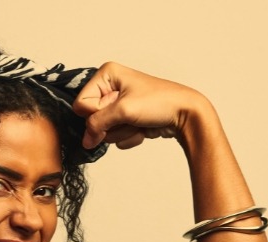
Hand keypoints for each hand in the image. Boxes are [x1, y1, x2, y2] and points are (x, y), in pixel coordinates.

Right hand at [73, 62, 205, 149]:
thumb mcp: (123, 110)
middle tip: (130, 118)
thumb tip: (85, 140)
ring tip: (139, 122)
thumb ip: (97, 125)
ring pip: (105, 131)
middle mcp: (111, 87)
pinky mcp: (128, 119)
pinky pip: (117, 137)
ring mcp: (119, 105)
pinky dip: (130, 136)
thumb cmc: (160, 102)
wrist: (185, 114)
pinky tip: (143, 128)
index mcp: (107, 75)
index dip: (95, 114)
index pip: (82, 103)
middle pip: (93, 119)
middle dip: (112, 125)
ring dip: (123, 132)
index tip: (114, 114)